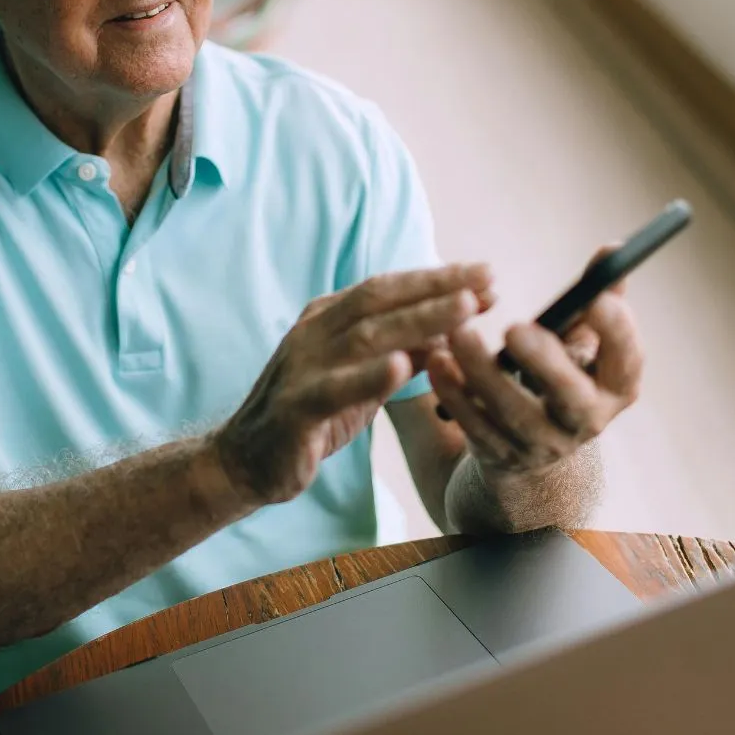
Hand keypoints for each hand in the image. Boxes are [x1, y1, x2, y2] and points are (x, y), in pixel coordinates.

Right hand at [213, 264, 495, 505]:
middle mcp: (315, 332)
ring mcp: (302, 367)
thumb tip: (458, 330)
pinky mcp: (295, 408)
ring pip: (366, 336)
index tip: (486, 274)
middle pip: (381, 299)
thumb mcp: (365, 378)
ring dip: (418, 320)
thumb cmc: (313, 414)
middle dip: (438, 288)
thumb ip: (405, 352)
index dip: (438, 279)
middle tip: (488, 280)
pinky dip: (369, 376)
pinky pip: (334, 388)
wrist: (246, 460)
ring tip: (465, 310)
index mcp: (329, 317)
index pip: (389, 288)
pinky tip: (403, 367)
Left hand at [427, 248, 642, 476]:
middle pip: (572, 397)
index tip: (599, 299)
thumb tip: (613, 249)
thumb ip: (596, 295)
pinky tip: (437, 361)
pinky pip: (475, 427)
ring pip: (514, 413)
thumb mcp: (581, 338)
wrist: (531, 445)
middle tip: (514, 327)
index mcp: (615, 387)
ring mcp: (543, 443)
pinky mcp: (500, 454)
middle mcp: (585, 420)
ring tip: (458, 333)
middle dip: (545, 362)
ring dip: (484, 373)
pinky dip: (455, 395)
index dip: (619, 333)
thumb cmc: (559, 372)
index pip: (628, 362)